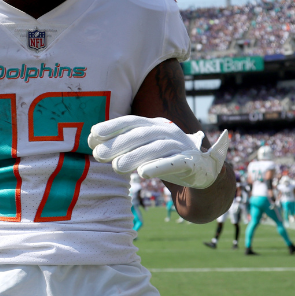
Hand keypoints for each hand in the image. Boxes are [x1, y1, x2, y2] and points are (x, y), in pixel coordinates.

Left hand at [89, 115, 228, 189]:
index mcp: (155, 124)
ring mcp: (180, 146)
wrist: (202, 172)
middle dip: (118, 143)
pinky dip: (158, 167)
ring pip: (156, 148)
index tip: (92, 135)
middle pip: (140, 134)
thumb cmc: (165, 158)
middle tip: (98, 155)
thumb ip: (124, 147)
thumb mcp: (145, 149)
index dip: (111, 127)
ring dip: (134, 156)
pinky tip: (142, 174)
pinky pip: (174, 162)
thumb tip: (94, 147)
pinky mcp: (191, 162)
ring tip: (116, 167)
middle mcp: (167, 131)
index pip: (131, 121)